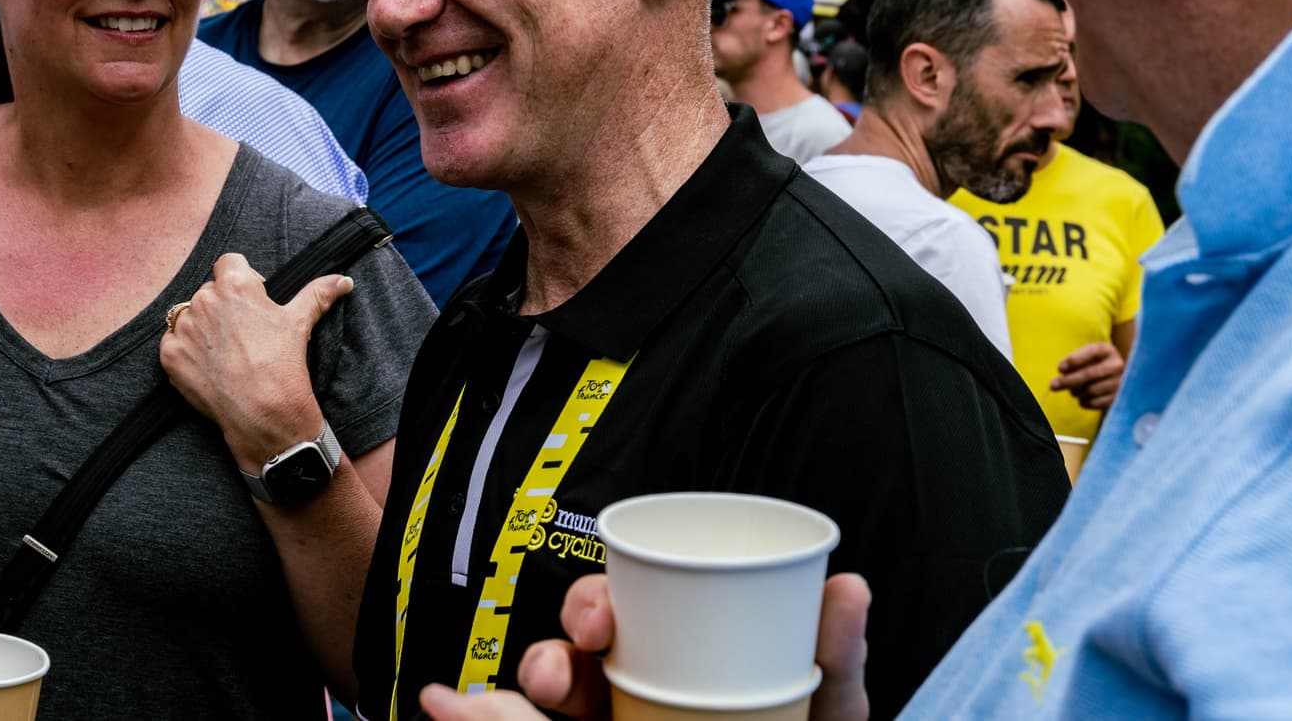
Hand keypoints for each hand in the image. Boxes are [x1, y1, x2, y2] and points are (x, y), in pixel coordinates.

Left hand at [158, 253, 353, 469]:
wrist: (264, 415)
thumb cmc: (284, 365)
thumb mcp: (300, 323)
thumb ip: (317, 293)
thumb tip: (342, 280)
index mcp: (234, 284)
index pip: (229, 263)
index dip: (243, 280)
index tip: (253, 302)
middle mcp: (203, 299)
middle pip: (209, 291)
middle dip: (223, 307)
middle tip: (243, 335)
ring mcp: (183, 328)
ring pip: (190, 317)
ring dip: (203, 329)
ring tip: (227, 353)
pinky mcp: (170, 355)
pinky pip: (173, 344)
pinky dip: (187, 353)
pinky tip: (210, 367)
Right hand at [418, 572, 872, 720]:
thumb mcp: (824, 718)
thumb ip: (833, 663)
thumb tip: (849, 583)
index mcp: (671, 677)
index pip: (613, 627)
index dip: (590, 609)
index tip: (595, 623)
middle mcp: (621, 713)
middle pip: (561, 669)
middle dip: (549, 657)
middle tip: (569, 668)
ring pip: (532, 708)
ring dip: (509, 697)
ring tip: (489, 704)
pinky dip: (471, 715)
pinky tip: (442, 705)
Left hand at [1049, 341, 1125, 409]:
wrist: (1114, 379)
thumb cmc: (1093, 364)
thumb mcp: (1085, 356)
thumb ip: (1074, 360)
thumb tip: (1062, 372)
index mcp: (1107, 350)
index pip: (1091, 352)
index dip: (1073, 360)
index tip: (1059, 368)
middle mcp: (1117, 365)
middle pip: (1090, 374)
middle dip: (1068, 380)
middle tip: (1053, 385)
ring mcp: (1121, 383)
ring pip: (1091, 390)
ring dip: (1076, 392)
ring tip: (1073, 390)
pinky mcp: (1119, 398)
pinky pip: (1096, 403)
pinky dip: (1084, 402)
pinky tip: (1082, 398)